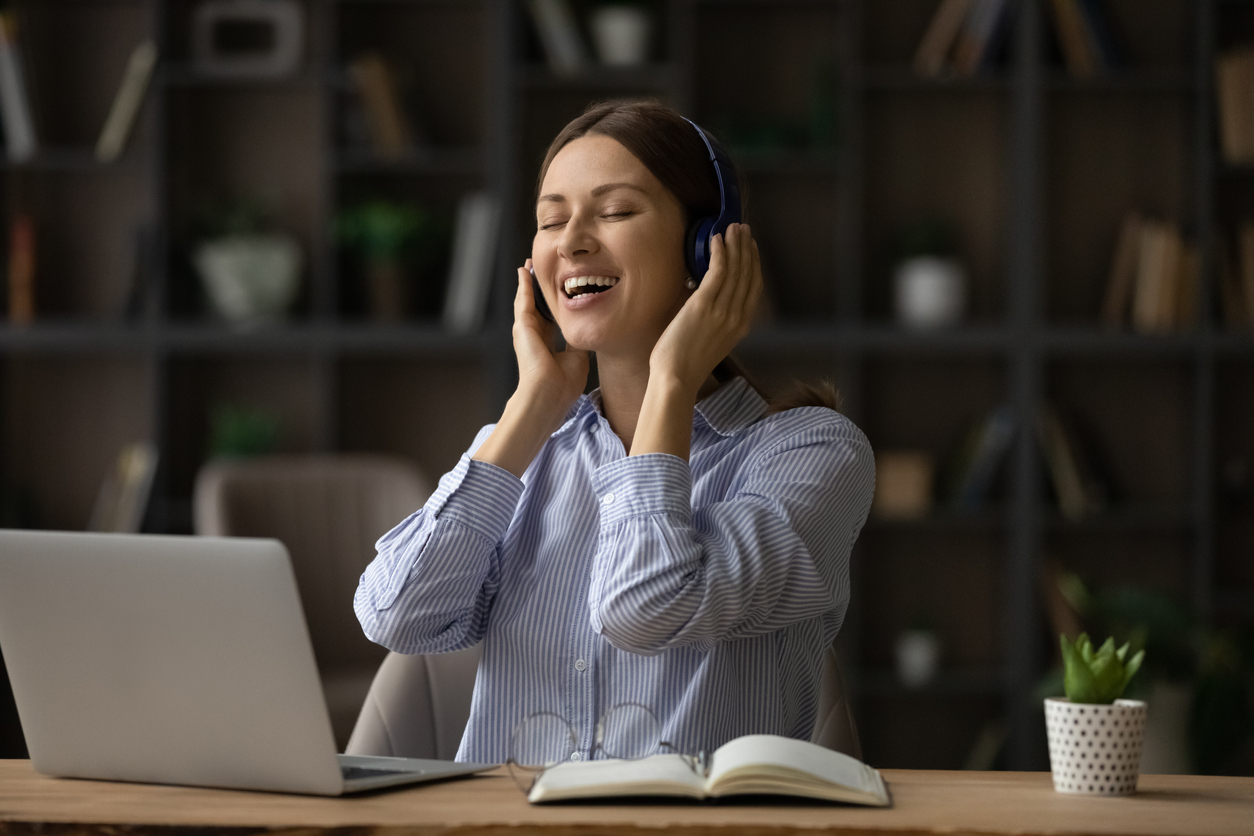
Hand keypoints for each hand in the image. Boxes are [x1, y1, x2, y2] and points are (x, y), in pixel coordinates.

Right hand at [511, 259, 588, 414]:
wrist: (549, 393)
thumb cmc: (563, 384)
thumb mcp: (578, 358)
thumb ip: (578, 341)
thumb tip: (585, 329)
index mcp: (547, 346)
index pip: (549, 321)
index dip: (553, 307)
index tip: (557, 294)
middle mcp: (534, 337)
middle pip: (536, 308)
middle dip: (537, 291)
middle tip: (539, 272)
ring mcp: (526, 331)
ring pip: (527, 301)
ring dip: (528, 283)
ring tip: (529, 266)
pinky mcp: (522, 325)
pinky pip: (523, 299)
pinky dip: (523, 284)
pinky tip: (524, 271)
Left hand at [649, 223, 761, 393]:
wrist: (676, 377)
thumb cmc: (686, 363)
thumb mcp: (712, 341)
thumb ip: (717, 321)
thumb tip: (709, 300)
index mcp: (741, 325)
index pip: (753, 287)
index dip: (754, 264)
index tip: (751, 247)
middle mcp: (737, 316)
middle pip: (747, 274)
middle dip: (746, 248)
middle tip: (743, 229)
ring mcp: (722, 310)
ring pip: (736, 269)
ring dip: (735, 245)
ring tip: (733, 228)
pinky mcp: (704, 305)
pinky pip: (717, 272)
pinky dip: (720, 253)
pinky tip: (717, 239)